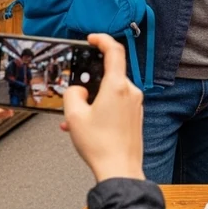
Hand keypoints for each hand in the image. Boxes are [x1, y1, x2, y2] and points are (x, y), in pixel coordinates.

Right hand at [60, 34, 144, 182]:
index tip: (92, 38)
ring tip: (76, 121)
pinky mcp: (135, 116)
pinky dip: (100, 110)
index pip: (114, 51)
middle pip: (108, 76)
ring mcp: (135, 105)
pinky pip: (116, 105)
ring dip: (91, 102)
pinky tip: (87, 127)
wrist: (119, 169)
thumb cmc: (101, 146)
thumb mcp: (74, 116)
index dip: (102, 40)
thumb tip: (77, 91)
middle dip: (88, 85)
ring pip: (109, 93)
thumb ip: (72, 94)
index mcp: (117, 86)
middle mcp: (131, 92)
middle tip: (74, 97)